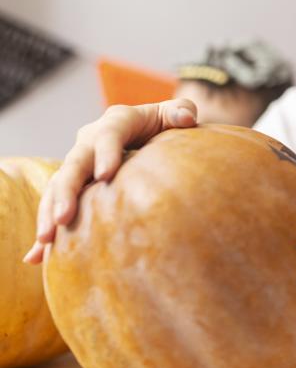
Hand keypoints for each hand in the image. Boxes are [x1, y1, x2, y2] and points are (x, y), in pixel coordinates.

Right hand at [23, 99, 197, 263]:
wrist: (150, 132)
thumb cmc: (167, 123)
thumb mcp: (175, 114)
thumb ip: (182, 111)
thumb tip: (187, 118)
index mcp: (117, 121)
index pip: (109, 135)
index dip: (106, 153)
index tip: (107, 176)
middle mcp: (91, 140)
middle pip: (75, 164)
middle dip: (67, 191)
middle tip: (64, 217)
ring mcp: (81, 161)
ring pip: (58, 186)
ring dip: (50, 212)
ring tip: (47, 239)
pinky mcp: (77, 182)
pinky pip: (56, 203)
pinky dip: (47, 227)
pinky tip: (37, 256)